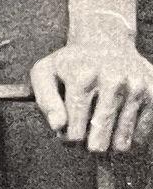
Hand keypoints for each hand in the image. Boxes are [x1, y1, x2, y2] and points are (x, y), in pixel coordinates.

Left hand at [32, 24, 152, 153]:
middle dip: (92, 147)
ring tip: (103, 139)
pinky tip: (120, 131)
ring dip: (112, 145)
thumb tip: (58, 126)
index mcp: (82, 78)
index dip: (70, 140)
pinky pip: (144, 133)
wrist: (106, 41)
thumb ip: (46, 101)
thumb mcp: (45, 74)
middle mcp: (112, 81)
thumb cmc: (71, 64)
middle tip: (89, 145)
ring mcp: (137, 87)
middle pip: (101, 136)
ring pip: (124, 139)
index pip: (75, 130)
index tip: (69, 136)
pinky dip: (131, 139)